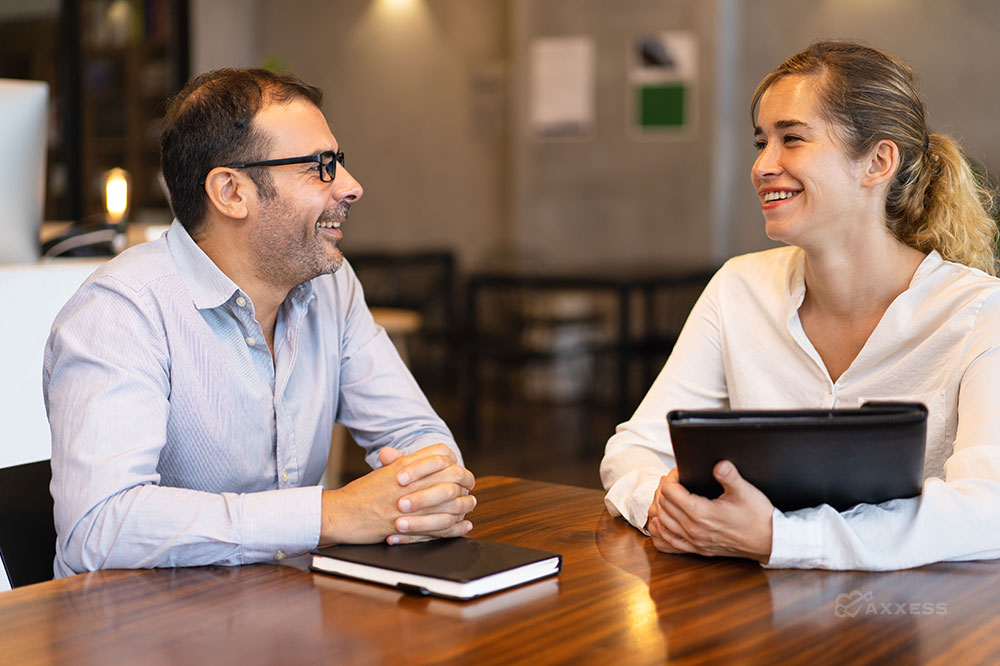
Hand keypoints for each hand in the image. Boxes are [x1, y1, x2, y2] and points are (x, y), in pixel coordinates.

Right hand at [320, 443, 475, 545]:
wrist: (339, 514)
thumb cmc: (359, 495)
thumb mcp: (383, 472)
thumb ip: (402, 463)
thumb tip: (424, 459)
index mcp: (403, 465)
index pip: (440, 454)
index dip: (454, 461)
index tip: (459, 470)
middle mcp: (408, 481)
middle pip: (451, 474)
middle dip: (465, 482)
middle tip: (469, 488)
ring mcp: (407, 502)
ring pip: (449, 501)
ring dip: (464, 504)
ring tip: (469, 505)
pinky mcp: (405, 524)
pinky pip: (440, 526)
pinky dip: (456, 526)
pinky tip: (464, 525)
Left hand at [646, 461, 773, 562]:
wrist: (770, 541)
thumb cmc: (759, 516)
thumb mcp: (745, 491)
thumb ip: (730, 476)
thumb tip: (719, 464)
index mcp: (702, 513)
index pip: (670, 491)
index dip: (671, 477)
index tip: (680, 470)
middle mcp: (694, 530)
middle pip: (663, 505)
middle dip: (663, 488)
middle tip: (672, 479)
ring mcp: (695, 542)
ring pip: (663, 523)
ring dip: (660, 506)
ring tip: (667, 494)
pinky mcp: (699, 550)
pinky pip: (669, 543)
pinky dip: (661, 530)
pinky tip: (662, 522)